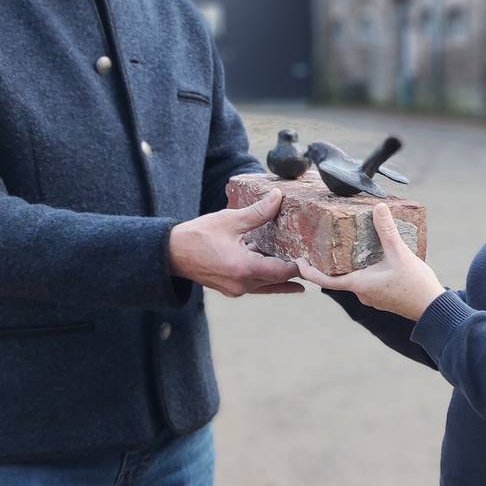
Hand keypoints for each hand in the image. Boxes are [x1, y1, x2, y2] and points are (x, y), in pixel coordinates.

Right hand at [169, 189, 303, 297]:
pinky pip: (256, 284)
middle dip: (294, 270)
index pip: (282, 272)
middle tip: (314, 261)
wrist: (171, 254)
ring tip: (301, 266)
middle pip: (278, 280)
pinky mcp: (231, 288)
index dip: (300, 265)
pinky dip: (267, 276)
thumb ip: (257, 212)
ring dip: (281, 274)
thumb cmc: (197, 236)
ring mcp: (236, 289)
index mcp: (243, 268)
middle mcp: (242, 284)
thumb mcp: (229, 220)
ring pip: (268, 284)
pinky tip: (277, 266)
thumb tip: (278, 197)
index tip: (313, 256)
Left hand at [295, 203, 444, 319]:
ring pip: (353, 277)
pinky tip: (369, 254)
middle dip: (328, 261)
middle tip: (321, 242)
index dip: (309, 271)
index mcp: (359, 285)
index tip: (298, 260)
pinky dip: (361, 267)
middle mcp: (362, 293)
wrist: (435, 310)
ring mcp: (372, 296)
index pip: (324, 281)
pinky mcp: (383, 295)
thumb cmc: (416, 286)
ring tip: (345, 243)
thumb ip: (387, 231)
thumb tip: (378, 207)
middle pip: (337, 277)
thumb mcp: (400, 254)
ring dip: (347, 263)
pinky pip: (366, 280)